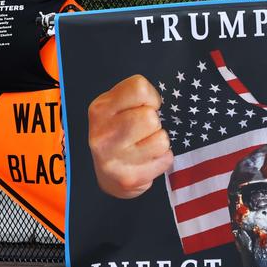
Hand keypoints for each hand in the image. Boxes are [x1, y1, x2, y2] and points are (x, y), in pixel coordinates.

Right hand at [88, 75, 173, 198]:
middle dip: (154, 122)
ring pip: (161, 140)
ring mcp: (114, 160)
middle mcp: (102, 135)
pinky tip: (147, 160)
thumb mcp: (119, 106)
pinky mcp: (129, 179)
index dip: (150, 97)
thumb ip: (135, 96)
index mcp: (100, 109)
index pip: (139, 88)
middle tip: (144, 130)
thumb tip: (162, 103)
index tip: (144, 106)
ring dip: (159, 141)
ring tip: (145, 145)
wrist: (109, 174)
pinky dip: (161, 158)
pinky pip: (166, 159)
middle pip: (151, 117)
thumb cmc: (121, 130)